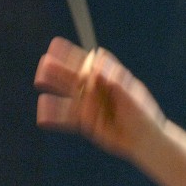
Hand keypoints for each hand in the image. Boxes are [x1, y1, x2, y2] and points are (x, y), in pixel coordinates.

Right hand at [34, 37, 165, 160]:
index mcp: (107, 79)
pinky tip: (42, 115)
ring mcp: (89, 107)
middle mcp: (95, 91)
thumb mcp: (132, 95)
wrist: (145, 140)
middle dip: (58, 69)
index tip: (56, 45)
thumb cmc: (143, 114)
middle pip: (73, 77)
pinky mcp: (86, 124)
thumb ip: (116, 80)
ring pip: (67, 96)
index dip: (70, 54)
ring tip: (40, 81)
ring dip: (54, 88)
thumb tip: (100, 62)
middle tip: (45, 63)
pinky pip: (67, 120)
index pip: (86, 63)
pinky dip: (54, 117)